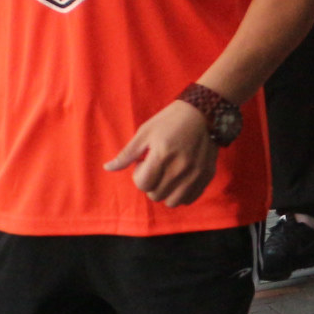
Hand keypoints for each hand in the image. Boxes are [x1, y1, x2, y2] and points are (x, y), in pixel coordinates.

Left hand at [103, 99, 220, 205]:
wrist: (205, 112)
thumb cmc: (170, 120)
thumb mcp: (145, 132)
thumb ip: (127, 154)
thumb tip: (107, 168)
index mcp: (162, 155)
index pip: (143, 184)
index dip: (139, 175)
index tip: (145, 162)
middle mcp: (180, 168)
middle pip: (155, 195)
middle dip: (151, 183)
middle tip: (157, 166)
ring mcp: (195, 174)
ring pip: (172, 201)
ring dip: (166, 191)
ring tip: (168, 174)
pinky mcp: (206, 176)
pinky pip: (189, 199)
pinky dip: (181, 193)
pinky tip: (180, 178)